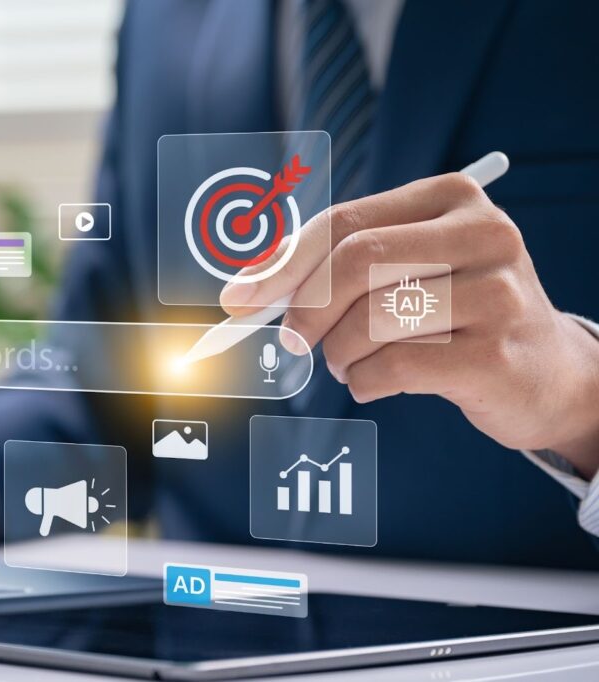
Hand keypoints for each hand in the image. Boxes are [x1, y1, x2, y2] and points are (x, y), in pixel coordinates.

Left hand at [221, 173, 598, 476]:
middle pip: (356, 263)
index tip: (240, 300)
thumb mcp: (408, 268)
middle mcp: (483, 234)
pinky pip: (394, 367)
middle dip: (305, 309)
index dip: (282, 263)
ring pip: (371, 319)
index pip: (345, 222)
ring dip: (339, 353)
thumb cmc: (456, 312)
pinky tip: (374, 382)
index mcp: (452, 198)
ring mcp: (498, 294)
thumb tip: (246, 288)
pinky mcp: (496, 355)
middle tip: (291, 340)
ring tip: (349, 362)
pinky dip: (365, 382)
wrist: (548, 371)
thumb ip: (336, 264)